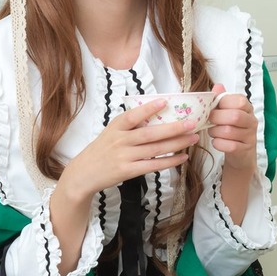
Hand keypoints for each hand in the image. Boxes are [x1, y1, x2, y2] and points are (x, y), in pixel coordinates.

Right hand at [55, 100, 199, 205]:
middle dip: (173, 128)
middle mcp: (120, 141)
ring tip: (193, 138)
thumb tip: (157, 117)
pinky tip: (182, 157)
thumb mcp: (110, 133)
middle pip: (150, 134)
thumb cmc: (101, 151)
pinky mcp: (128, 171)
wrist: (83, 174)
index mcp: (115, 127)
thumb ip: (129, 127)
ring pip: (155, 149)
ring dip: (176, 144)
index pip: (133, 116)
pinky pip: (153, 165)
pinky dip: (169, 161)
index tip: (165, 101)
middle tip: (192, 123)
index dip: (148, 109)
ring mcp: (124, 157)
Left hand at [208, 83, 257, 171]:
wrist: (240, 153)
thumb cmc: (231, 128)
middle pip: (234, 116)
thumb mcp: (226, 111)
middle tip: (209, 121)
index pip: (238, 101)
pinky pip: (229, 146)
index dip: (221, 104)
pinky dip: (218, 144)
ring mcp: (250, 135)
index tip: (213, 108)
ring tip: (213, 132)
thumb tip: (217, 86)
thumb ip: (221, 99)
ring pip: (229, 131)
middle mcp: (251, 120)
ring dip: (215, 132)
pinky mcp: (245, 149)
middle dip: (216, 118)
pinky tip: (217, 142)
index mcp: (247, 107)